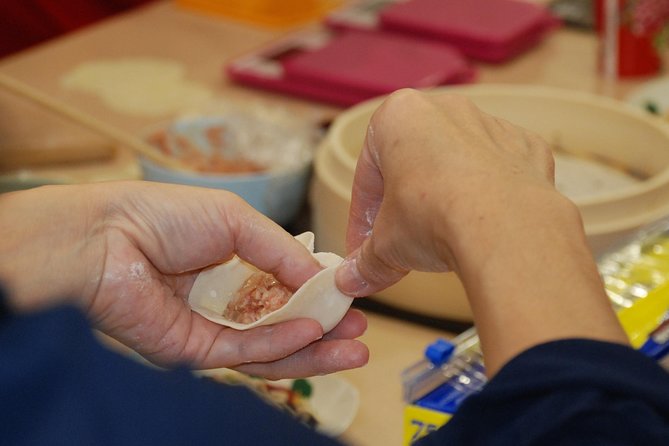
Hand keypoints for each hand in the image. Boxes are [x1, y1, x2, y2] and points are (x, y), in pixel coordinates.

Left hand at [0, 182, 367, 377]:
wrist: (105, 237)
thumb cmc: (163, 216)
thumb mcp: (238, 220)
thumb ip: (282, 252)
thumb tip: (323, 277)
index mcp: (232, 264)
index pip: (285, 287)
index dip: (319, 295)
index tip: (353, 297)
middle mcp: (224, 299)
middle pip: (283, 323)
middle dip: (325, 331)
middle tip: (362, 333)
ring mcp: (209, 327)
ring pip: (269, 348)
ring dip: (313, 350)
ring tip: (354, 349)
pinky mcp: (192, 352)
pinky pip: (243, 353)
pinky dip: (280, 346)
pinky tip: (311, 335)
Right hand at [335, 89, 626, 373]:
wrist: (506, 228)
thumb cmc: (433, 217)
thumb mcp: (386, 245)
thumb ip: (367, 261)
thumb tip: (352, 282)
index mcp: (398, 117)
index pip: (368, 175)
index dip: (362, 218)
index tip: (362, 247)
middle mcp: (446, 110)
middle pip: (413, 164)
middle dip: (404, 205)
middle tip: (400, 244)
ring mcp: (492, 126)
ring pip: (458, 165)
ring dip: (446, 199)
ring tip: (443, 240)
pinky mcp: (528, 149)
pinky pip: (500, 172)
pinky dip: (490, 197)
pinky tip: (482, 229)